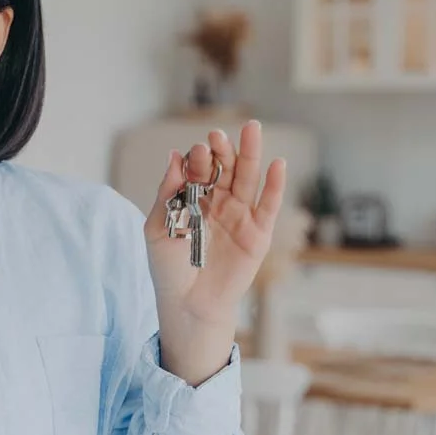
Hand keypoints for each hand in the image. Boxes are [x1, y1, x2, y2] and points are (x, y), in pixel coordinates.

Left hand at [144, 121, 285, 380]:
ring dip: (250, 154)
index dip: (199, 158)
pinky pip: (269, 205)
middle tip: (219, 134)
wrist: (189, 304)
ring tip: (252, 130)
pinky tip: (276, 164)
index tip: (197, 149)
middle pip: (224, 168)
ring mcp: (240, 215)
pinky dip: (275, 184)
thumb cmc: (169, 268)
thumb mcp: (159, 227)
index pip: (198, 169)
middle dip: (223, 150)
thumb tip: (174, 155)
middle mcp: (218, 202)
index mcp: (192, 198)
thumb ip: (168, 193)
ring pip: (247, 179)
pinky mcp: (259, 233)